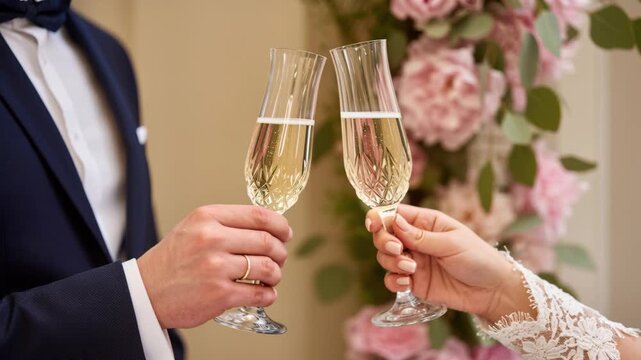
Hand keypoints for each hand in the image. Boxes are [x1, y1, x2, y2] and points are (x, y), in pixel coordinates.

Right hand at [137, 205, 291, 328]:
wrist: (145, 291)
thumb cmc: (173, 260)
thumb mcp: (194, 227)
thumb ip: (227, 224)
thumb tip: (269, 228)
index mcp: (208, 217)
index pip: (259, 215)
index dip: (280, 225)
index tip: (286, 233)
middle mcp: (212, 239)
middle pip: (267, 241)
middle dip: (280, 252)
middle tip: (279, 258)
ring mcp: (216, 267)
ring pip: (268, 267)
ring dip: (276, 274)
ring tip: (271, 277)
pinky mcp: (219, 294)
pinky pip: (260, 293)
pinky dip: (269, 294)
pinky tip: (264, 293)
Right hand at [367, 204, 532, 321]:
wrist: (492, 291)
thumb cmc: (478, 259)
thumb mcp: (452, 243)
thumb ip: (421, 236)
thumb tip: (395, 223)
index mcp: (426, 223)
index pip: (395, 214)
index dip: (380, 217)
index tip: (373, 223)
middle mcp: (415, 240)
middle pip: (385, 235)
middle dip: (385, 242)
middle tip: (398, 250)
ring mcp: (413, 262)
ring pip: (385, 258)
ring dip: (391, 263)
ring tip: (411, 269)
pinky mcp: (413, 283)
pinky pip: (392, 279)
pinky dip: (394, 281)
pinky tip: (407, 283)